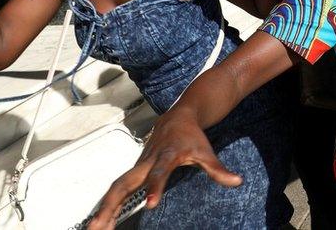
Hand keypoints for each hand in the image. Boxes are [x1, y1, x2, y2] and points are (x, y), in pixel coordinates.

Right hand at [88, 109, 240, 229]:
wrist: (177, 117)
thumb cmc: (191, 136)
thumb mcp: (206, 152)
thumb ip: (218, 169)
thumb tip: (236, 181)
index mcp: (166, 156)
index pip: (159, 173)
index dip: (154, 187)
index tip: (150, 204)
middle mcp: (146, 161)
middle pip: (124, 183)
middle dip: (111, 205)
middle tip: (99, 226)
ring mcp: (137, 166)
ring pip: (116, 188)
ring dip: (103, 209)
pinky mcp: (133, 171)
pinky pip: (117, 190)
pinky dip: (107, 205)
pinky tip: (101, 222)